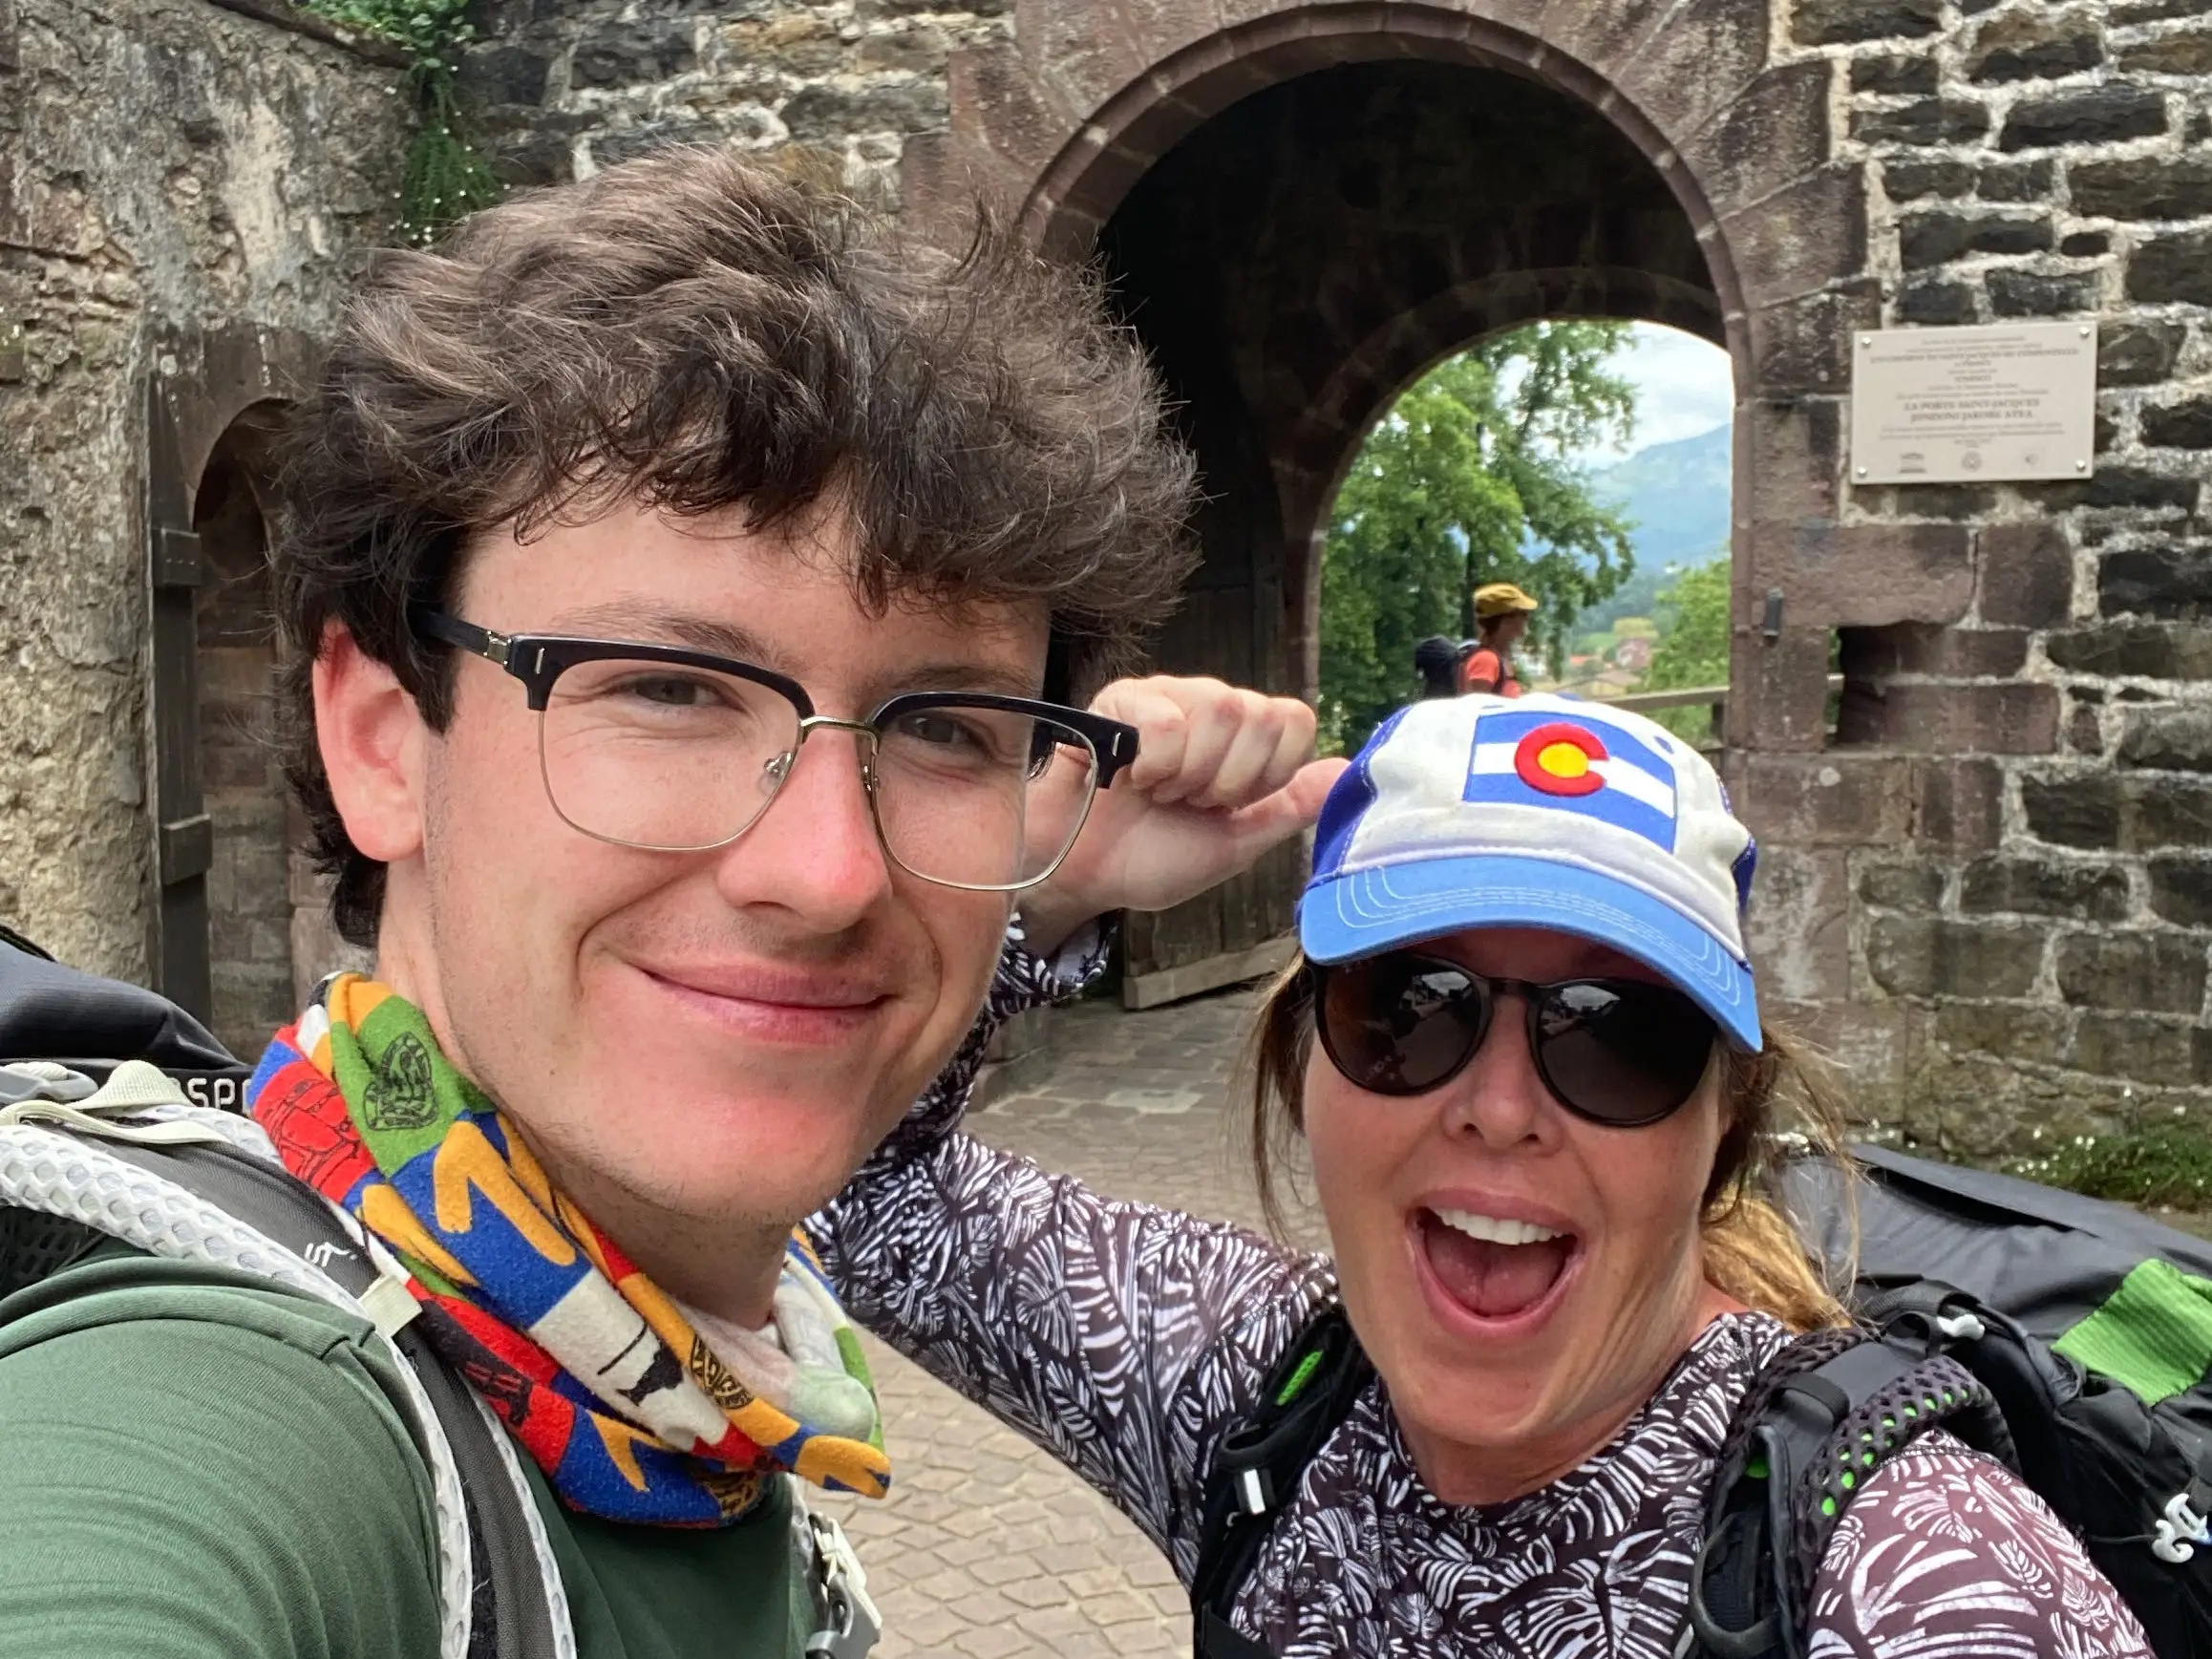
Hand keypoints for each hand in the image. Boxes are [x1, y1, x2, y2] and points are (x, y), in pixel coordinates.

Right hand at [1016, 676, 1348, 957]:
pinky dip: (1153, 764)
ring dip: (1189, 773)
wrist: (1085, 875)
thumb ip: (1290, 808)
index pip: (1294, 718)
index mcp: (1244, 738)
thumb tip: (1346, 771)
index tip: (1233, 805)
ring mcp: (1166, 697)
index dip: (1270, 771)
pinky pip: (1165, 718)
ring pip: (1218, 707)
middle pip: (1258, 713)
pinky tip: (1130, 779)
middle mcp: (1210, 706)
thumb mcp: (1236, 844)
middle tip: (1189, 801)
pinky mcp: (1122, 700)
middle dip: (1227, 779)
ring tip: (1160, 791)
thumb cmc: (1152, 857)